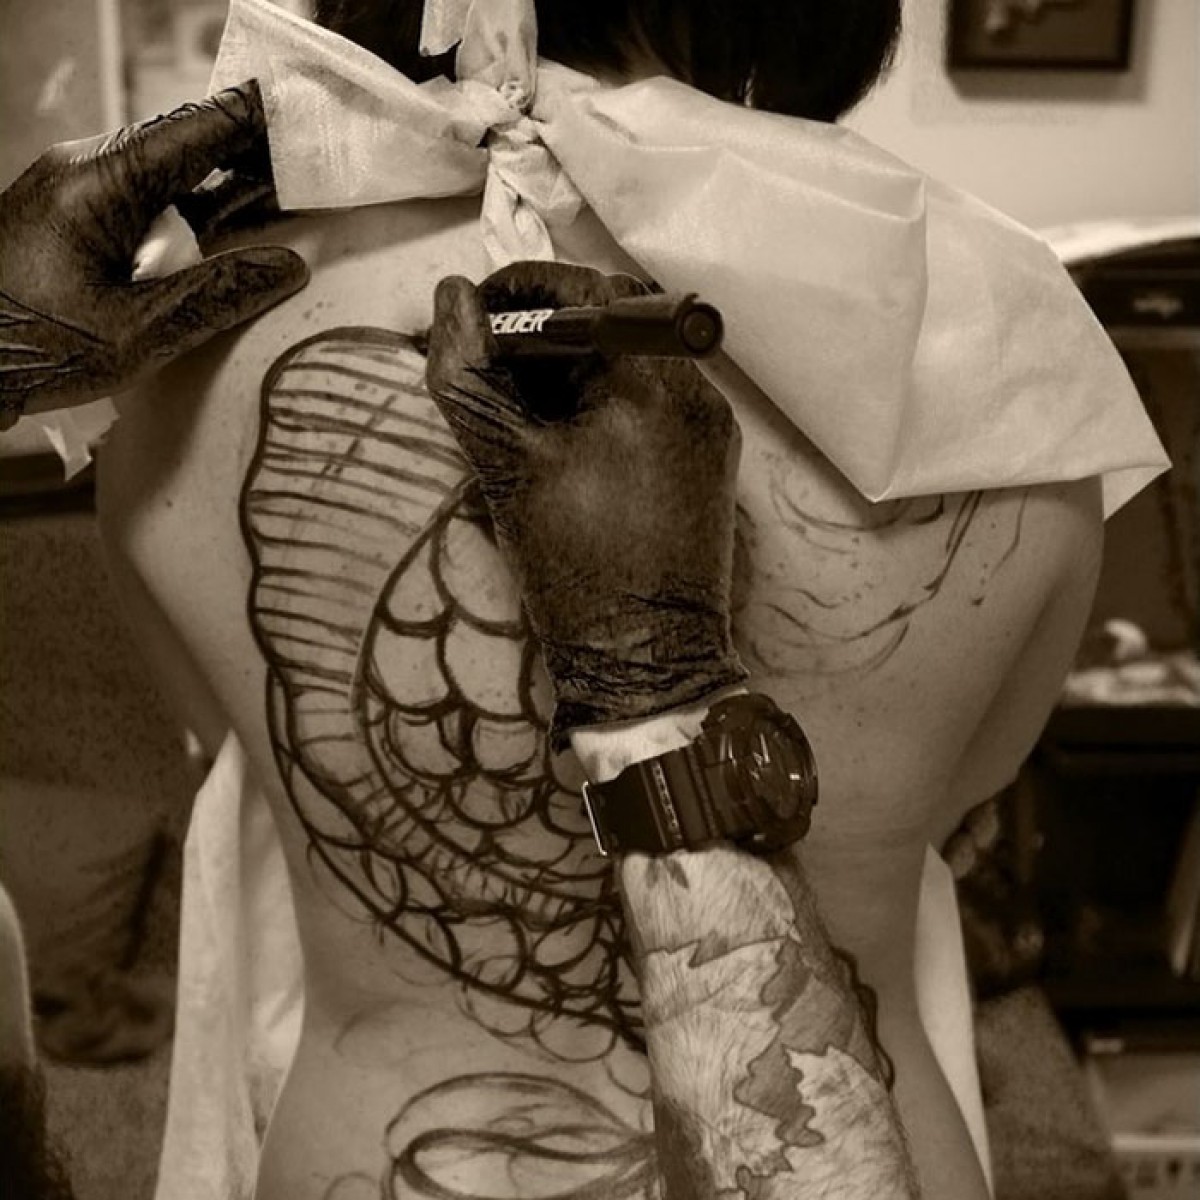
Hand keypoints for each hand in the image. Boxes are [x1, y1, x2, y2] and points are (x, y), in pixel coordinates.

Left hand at [0, 81, 308, 428]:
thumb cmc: (24, 350)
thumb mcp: (135, 336)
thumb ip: (216, 296)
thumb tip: (290, 267)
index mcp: (99, 182)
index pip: (198, 130)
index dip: (261, 121)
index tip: (314, 120)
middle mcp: (85, 171)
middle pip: (189, 147)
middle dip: (254, 159)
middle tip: (316, 177)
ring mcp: (75, 191)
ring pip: (170, 175)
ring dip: (226, 192)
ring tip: (287, 209)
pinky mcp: (72, 218)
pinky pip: (147, 201)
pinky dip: (194, 216)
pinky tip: (227, 241)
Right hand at [426, 261, 746, 744]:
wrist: (648, 662)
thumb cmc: (576, 568)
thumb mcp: (506, 467)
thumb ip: (469, 375)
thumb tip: (450, 298)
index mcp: (652, 382)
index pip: (586, 287)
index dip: (522, 288)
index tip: (476, 316)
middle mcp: (696, 392)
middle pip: (613, 323)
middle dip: (544, 336)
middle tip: (493, 373)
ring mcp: (711, 430)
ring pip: (631, 366)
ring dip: (573, 374)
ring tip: (525, 423)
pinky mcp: (710, 465)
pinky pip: (652, 407)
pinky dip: (605, 409)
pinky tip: (569, 454)